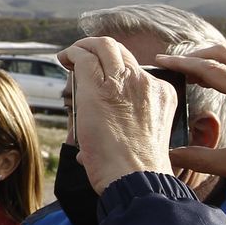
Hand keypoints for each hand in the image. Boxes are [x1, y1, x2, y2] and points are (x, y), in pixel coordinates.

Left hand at [58, 37, 176, 190]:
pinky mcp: (99, 88)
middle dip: (98, 50)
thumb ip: (129, 122)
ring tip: (69, 56)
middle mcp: (145, 82)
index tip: (100, 73)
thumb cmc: (136, 168)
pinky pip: (84, 58)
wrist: (136, 178)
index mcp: (161, 94)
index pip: (134, 68)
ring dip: (83, 47)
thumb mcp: (145, 135)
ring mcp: (124, 82)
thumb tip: (97, 131)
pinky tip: (64, 60)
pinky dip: (72, 54)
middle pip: (120, 51)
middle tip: (80, 58)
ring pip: (103, 47)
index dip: (113, 67)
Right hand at [162, 45, 225, 200]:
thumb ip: (201, 159)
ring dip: (211, 60)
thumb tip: (170, 155)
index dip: (181, 63)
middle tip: (172, 64)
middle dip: (194, 55)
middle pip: (223, 54)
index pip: (210, 69)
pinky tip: (218, 82)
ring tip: (190, 72)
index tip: (160, 60)